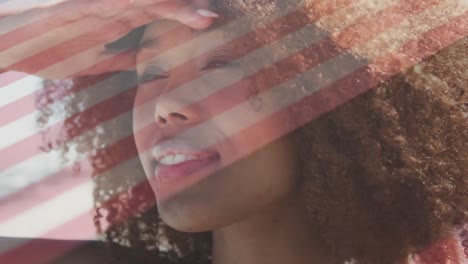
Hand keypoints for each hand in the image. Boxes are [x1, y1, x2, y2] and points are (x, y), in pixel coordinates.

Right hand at [0, 0, 216, 78]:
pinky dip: (120, 6)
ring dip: (162, 5)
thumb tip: (141, 65)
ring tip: (192, 10)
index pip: (157, 15)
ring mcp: (92, 9)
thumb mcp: (94, 61)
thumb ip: (119, 60)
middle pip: (152, 5)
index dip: (184, 17)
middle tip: (212, 15)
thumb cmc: (51, 51)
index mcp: (116, 22)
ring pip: (133, 2)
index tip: (210, 22)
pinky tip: (139, 6)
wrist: (10, 46)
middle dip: (183, 10)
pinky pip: (99, 7)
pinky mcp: (71, 13)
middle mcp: (109, 11)